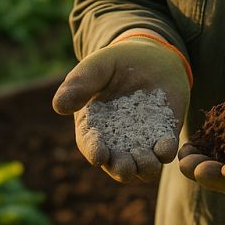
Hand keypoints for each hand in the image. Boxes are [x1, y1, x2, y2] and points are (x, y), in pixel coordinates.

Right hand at [52, 35, 190, 183]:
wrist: (150, 55)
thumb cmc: (115, 62)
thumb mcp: (96, 67)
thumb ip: (79, 84)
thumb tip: (59, 106)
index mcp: (93, 128)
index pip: (91, 145)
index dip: (94, 151)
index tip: (98, 154)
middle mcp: (116, 142)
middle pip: (117, 165)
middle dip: (120, 168)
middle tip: (125, 166)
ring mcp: (142, 141)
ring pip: (142, 168)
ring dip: (144, 168)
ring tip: (146, 158)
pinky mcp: (164, 135)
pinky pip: (165, 152)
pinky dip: (166, 152)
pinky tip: (166, 146)